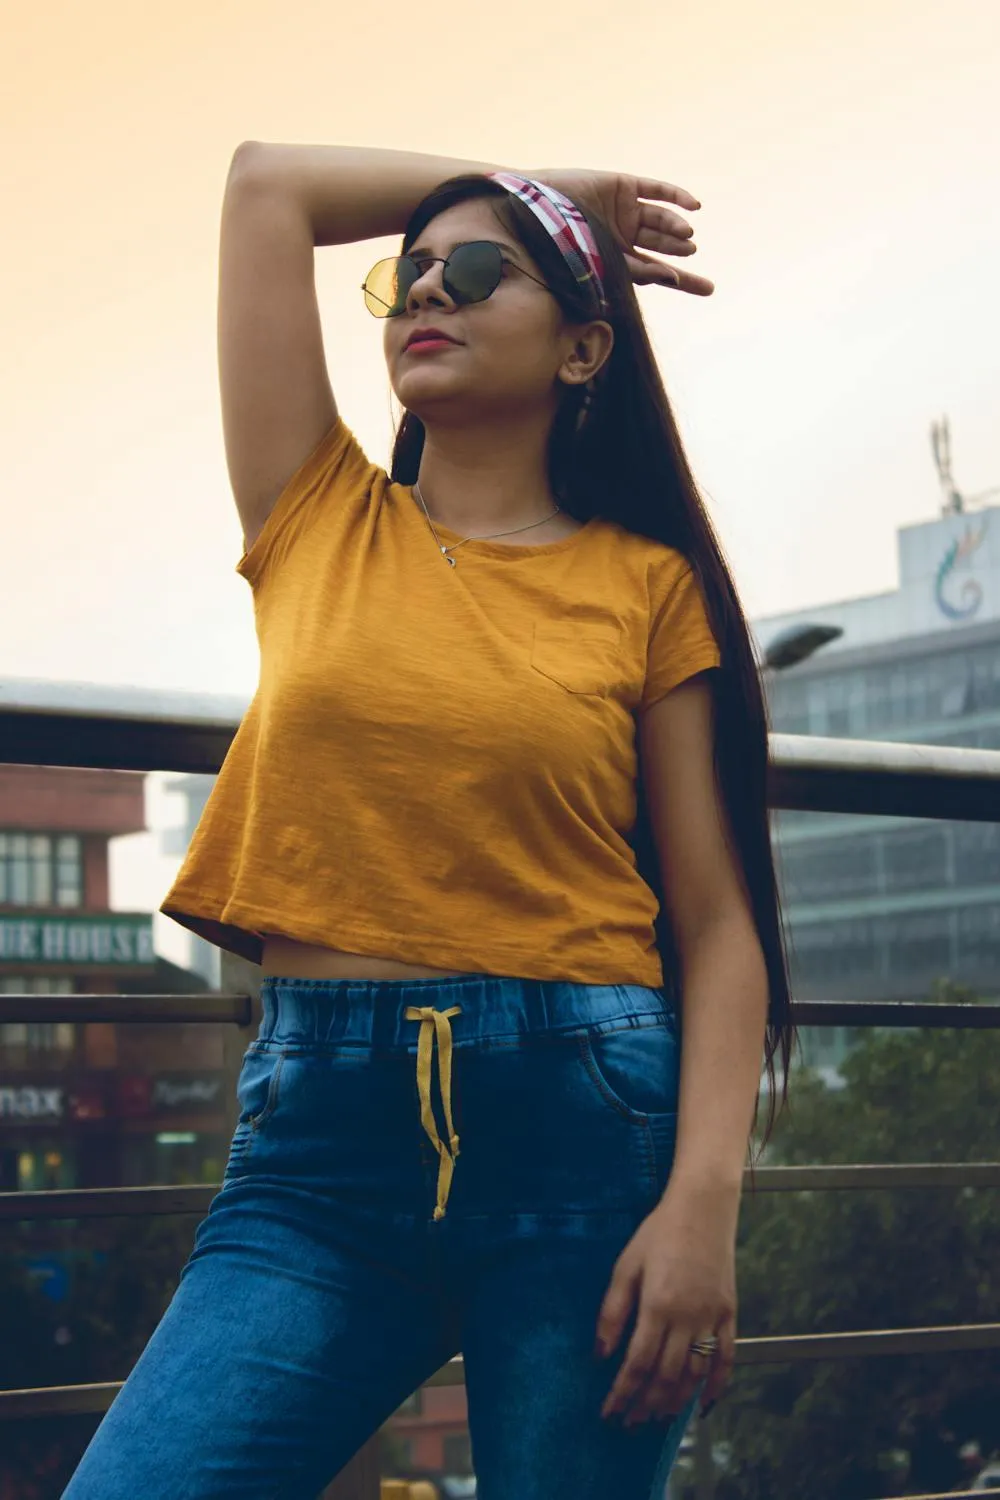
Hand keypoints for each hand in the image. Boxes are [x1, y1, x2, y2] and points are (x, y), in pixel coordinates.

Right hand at [534, 169, 714, 296]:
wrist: (535, 209)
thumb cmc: (561, 242)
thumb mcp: (601, 262)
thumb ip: (636, 270)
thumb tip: (671, 278)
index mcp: (617, 259)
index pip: (655, 271)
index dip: (681, 280)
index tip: (707, 289)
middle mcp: (624, 235)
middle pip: (662, 246)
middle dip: (681, 251)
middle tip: (691, 253)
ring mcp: (625, 209)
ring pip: (659, 219)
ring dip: (674, 227)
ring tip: (686, 237)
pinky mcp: (624, 185)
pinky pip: (655, 190)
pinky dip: (675, 196)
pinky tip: (694, 206)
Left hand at [595, 1182, 736, 1424]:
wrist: (703, 1208)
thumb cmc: (658, 1232)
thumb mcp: (626, 1265)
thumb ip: (613, 1312)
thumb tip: (600, 1354)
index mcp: (658, 1306)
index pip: (637, 1364)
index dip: (622, 1393)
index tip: (609, 1413)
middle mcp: (688, 1318)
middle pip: (665, 1376)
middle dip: (645, 1405)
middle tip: (631, 1424)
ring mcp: (712, 1318)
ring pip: (695, 1374)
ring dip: (676, 1401)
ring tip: (658, 1418)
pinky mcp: (730, 1314)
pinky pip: (726, 1358)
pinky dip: (716, 1386)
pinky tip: (704, 1404)